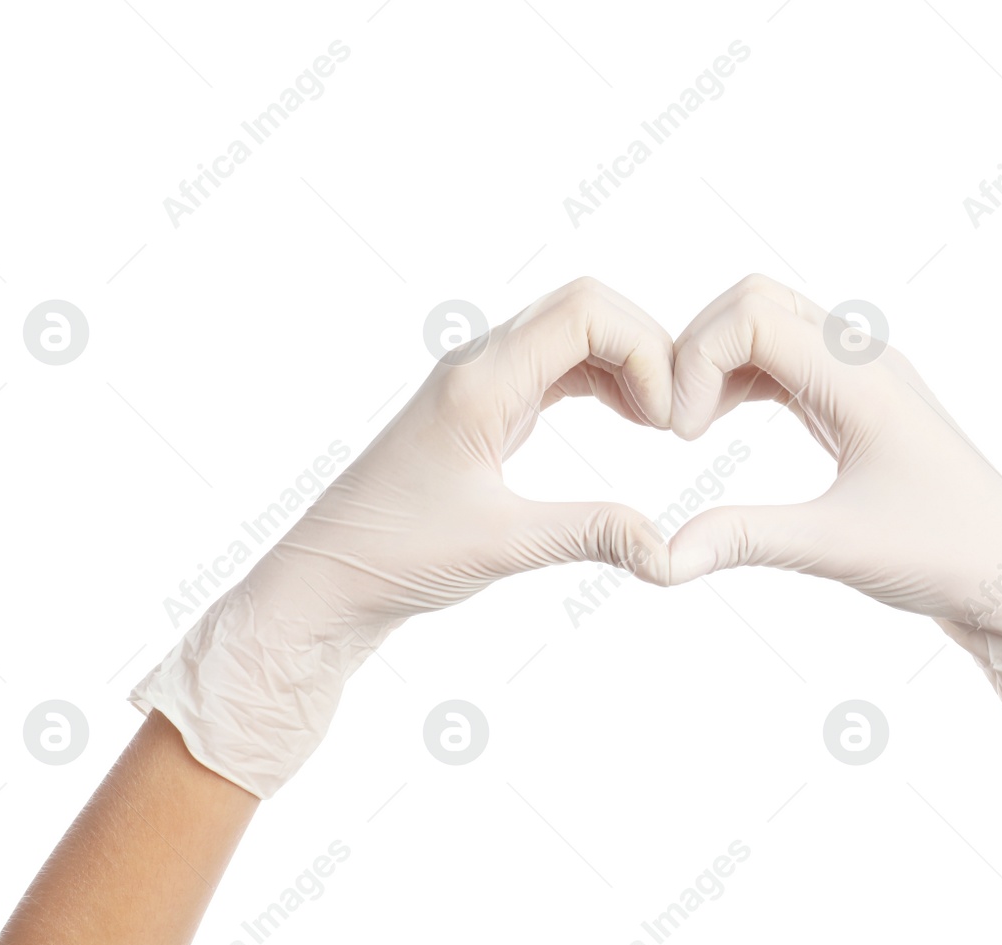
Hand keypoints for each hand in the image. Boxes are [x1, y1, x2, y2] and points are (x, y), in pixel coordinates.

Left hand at [130, 278, 674, 797]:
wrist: (325, 580)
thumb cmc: (391, 556)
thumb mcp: (501, 546)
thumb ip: (590, 534)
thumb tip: (670, 551)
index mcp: (478, 379)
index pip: (585, 310)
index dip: (646, 351)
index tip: (669, 423)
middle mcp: (479, 365)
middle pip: (587, 308)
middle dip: (648, 351)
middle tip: (677, 423)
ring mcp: (481, 383)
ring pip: (576, 335)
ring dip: (629, 365)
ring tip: (663, 426)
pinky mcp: (487, 409)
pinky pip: (560, 369)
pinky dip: (606, 383)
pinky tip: (633, 423)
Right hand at [665, 275, 1001, 797]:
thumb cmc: (946, 558)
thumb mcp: (837, 549)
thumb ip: (745, 539)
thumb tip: (659, 557)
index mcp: (863, 379)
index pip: (753, 315)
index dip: (696, 361)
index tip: (682, 437)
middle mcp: (865, 361)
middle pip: (756, 300)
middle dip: (697, 349)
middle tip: (677, 428)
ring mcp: (864, 378)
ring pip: (769, 325)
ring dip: (717, 362)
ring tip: (690, 431)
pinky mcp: (859, 404)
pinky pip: (787, 361)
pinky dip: (740, 379)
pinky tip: (717, 428)